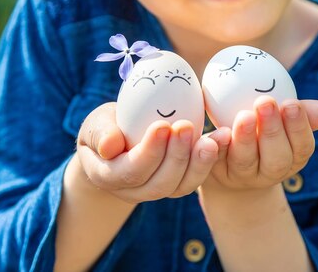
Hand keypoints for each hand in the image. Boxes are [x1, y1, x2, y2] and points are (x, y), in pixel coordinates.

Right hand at [76, 102, 219, 203]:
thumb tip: (110, 145)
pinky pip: (195, 178)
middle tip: (187, 126)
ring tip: (214, 137)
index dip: (148, 151)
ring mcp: (157, 190)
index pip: (131, 170)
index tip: (162, 125)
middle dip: (177, 155)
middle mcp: (134, 191)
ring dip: (200, 162)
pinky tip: (222, 138)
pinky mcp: (177, 184)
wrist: (117, 142)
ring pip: (181, 185)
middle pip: (160, 182)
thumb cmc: (105, 128)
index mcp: (109, 177)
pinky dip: (210, 160)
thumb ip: (100, 133)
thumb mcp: (95, 125)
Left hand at [205, 97, 317, 190]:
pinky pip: (215, 160)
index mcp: (292, 158)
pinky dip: (217, 145)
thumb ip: (299, 113)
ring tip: (244, 115)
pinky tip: (219, 131)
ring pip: (245, 161)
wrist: (227, 160)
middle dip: (272, 131)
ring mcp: (241, 175)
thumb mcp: (282, 121)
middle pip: (276, 158)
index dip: (299, 127)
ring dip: (245, 138)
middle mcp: (269, 171)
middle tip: (266, 103)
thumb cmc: (263, 131)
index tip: (291, 103)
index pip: (303, 147)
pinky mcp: (215, 171)